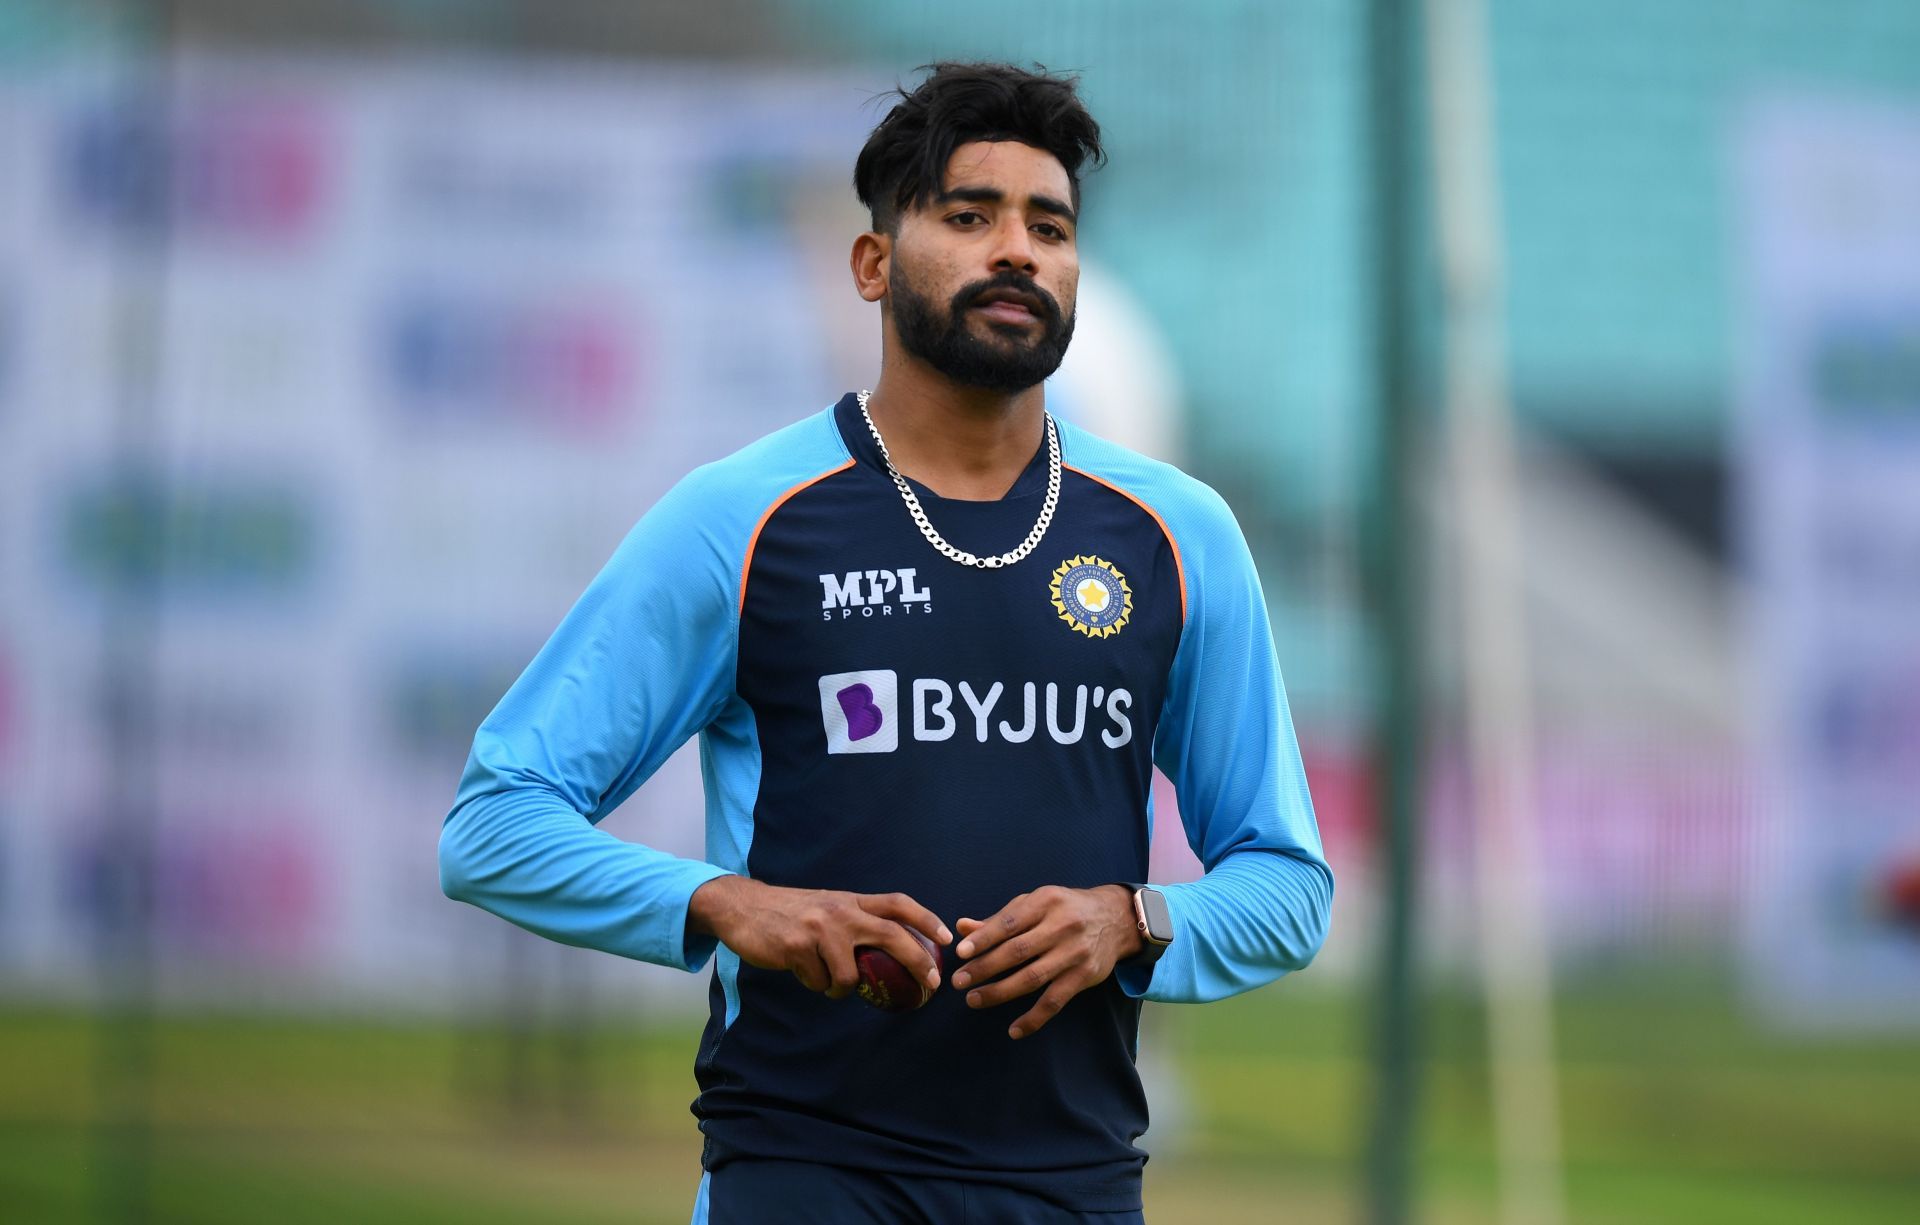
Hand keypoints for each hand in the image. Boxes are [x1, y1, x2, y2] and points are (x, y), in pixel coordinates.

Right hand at [688, 876, 948, 999]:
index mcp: (851, 900)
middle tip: (930, 984)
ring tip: (826, 980)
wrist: (742, 907)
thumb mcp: (827, 908)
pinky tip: (801, 971)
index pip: (898, 903)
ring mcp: (820, 928)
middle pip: (893, 935)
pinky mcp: (798, 947)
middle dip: (917, 961)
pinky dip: (815, 985)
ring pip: (851, 974)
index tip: (948, 938)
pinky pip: (820, 982)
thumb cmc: (789, 913)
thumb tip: (886, 954)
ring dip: (841, 987)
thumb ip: (854, 923)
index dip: (926, 919)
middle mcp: (841, 911)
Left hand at [949, 885, 1141, 1039]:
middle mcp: (1062, 926)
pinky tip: (1014, 1030)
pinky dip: (1034, 1018)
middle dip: (985, 967)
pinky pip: (1055, 1001)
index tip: (961, 952)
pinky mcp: (1084, 976)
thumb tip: (962, 928)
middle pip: (1018, 951)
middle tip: (959, 981)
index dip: (985, 938)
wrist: (1116, 919)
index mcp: (1046, 902)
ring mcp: (1074, 953)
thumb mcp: (1035, 904)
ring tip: (974, 999)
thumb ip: (999, 919)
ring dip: (1000, 992)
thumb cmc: (1065, 909)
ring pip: (1033, 978)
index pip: (1010, 922)